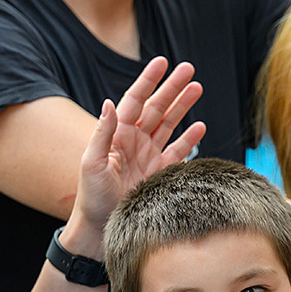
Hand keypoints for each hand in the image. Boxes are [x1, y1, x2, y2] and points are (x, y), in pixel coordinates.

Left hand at [60, 57, 206, 257]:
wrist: (100, 229)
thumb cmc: (90, 196)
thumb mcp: (91, 163)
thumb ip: (102, 132)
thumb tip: (108, 103)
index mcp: (117, 134)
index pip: (135, 100)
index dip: (148, 80)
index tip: (162, 62)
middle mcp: (134, 141)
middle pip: (157, 107)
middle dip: (172, 87)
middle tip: (189, 68)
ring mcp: (148, 156)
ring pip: (169, 124)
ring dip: (183, 106)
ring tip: (198, 88)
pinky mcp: (159, 173)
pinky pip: (177, 152)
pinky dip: (189, 139)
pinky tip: (200, 126)